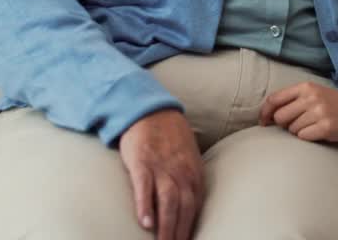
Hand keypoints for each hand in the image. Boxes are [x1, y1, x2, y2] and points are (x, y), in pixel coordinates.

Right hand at [117, 109, 203, 239]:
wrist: (151, 111)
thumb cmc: (170, 139)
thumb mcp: (189, 160)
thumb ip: (190, 183)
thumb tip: (190, 210)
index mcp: (194, 175)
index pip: (195, 209)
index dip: (191, 230)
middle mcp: (181, 173)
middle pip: (183, 210)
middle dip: (179, 235)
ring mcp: (162, 167)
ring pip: (167, 202)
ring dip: (166, 227)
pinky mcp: (142, 161)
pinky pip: (144, 186)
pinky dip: (145, 205)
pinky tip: (145, 223)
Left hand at [259, 81, 337, 142]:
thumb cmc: (332, 104)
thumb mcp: (313, 93)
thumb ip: (292, 99)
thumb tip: (268, 115)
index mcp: (305, 87)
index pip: (275, 99)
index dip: (265, 112)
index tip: (263, 122)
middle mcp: (311, 98)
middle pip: (280, 117)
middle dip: (284, 124)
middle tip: (297, 124)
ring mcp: (319, 112)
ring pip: (292, 129)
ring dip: (298, 131)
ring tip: (311, 126)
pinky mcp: (326, 127)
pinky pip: (303, 137)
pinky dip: (307, 137)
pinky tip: (317, 132)